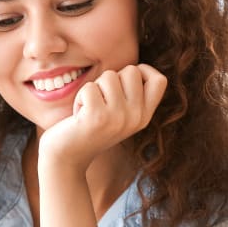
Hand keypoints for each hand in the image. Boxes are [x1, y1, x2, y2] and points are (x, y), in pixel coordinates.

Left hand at [39, 64, 167, 171]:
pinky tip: (80, 115)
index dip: (143, 71)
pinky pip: (90, 87)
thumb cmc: (90, 128)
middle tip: (101, 100)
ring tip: (89, 108)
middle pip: (132, 71)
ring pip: (109, 76)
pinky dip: (80, 97)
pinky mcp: (98, 117)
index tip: (124, 81)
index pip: (160, 80)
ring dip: (94, 88)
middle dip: (111, 78)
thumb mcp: (119, 114)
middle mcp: (136, 118)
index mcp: (144, 116)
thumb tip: (136, 68)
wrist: (67, 158)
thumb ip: (131, 95)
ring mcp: (118, 118)